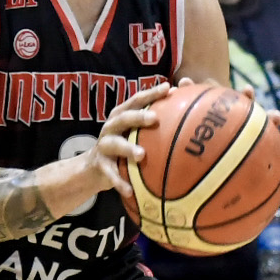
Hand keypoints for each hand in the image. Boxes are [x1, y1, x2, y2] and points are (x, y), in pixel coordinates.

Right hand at [83, 79, 179, 197]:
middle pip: (124, 117)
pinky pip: (111, 174)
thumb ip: (154, 120)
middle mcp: (112, 127)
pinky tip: (130, 190)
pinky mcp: (101, 165)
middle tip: (155, 118)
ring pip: (115, 145)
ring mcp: (104, 146)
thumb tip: (185, 107)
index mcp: (122, 115)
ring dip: (128, 149)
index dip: (151, 94)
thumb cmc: (124, 145)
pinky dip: (120, 182)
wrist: (94, 168)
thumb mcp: (135, 132)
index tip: (168, 88)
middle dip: (138, 116)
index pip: (137, 100)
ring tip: (141, 155)